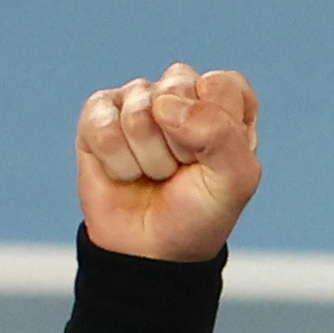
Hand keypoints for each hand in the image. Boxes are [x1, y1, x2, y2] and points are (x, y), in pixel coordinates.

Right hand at [75, 63, 260, 261]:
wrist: (152, 248)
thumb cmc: (200, 212)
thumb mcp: (235, 181)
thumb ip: (221, 133)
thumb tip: (165, 106)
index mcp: (224, 105)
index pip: (222, 84)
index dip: (217, 126)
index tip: (213, 159)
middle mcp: (181, 96)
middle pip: (178, 87)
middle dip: (182, 143)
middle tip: (181, 169)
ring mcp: (137, 102)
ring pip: (140, 111)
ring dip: (150, 157)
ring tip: (154, 174)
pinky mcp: (98, 115)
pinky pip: (103, 125)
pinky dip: (118, 161)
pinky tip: (125, 173)